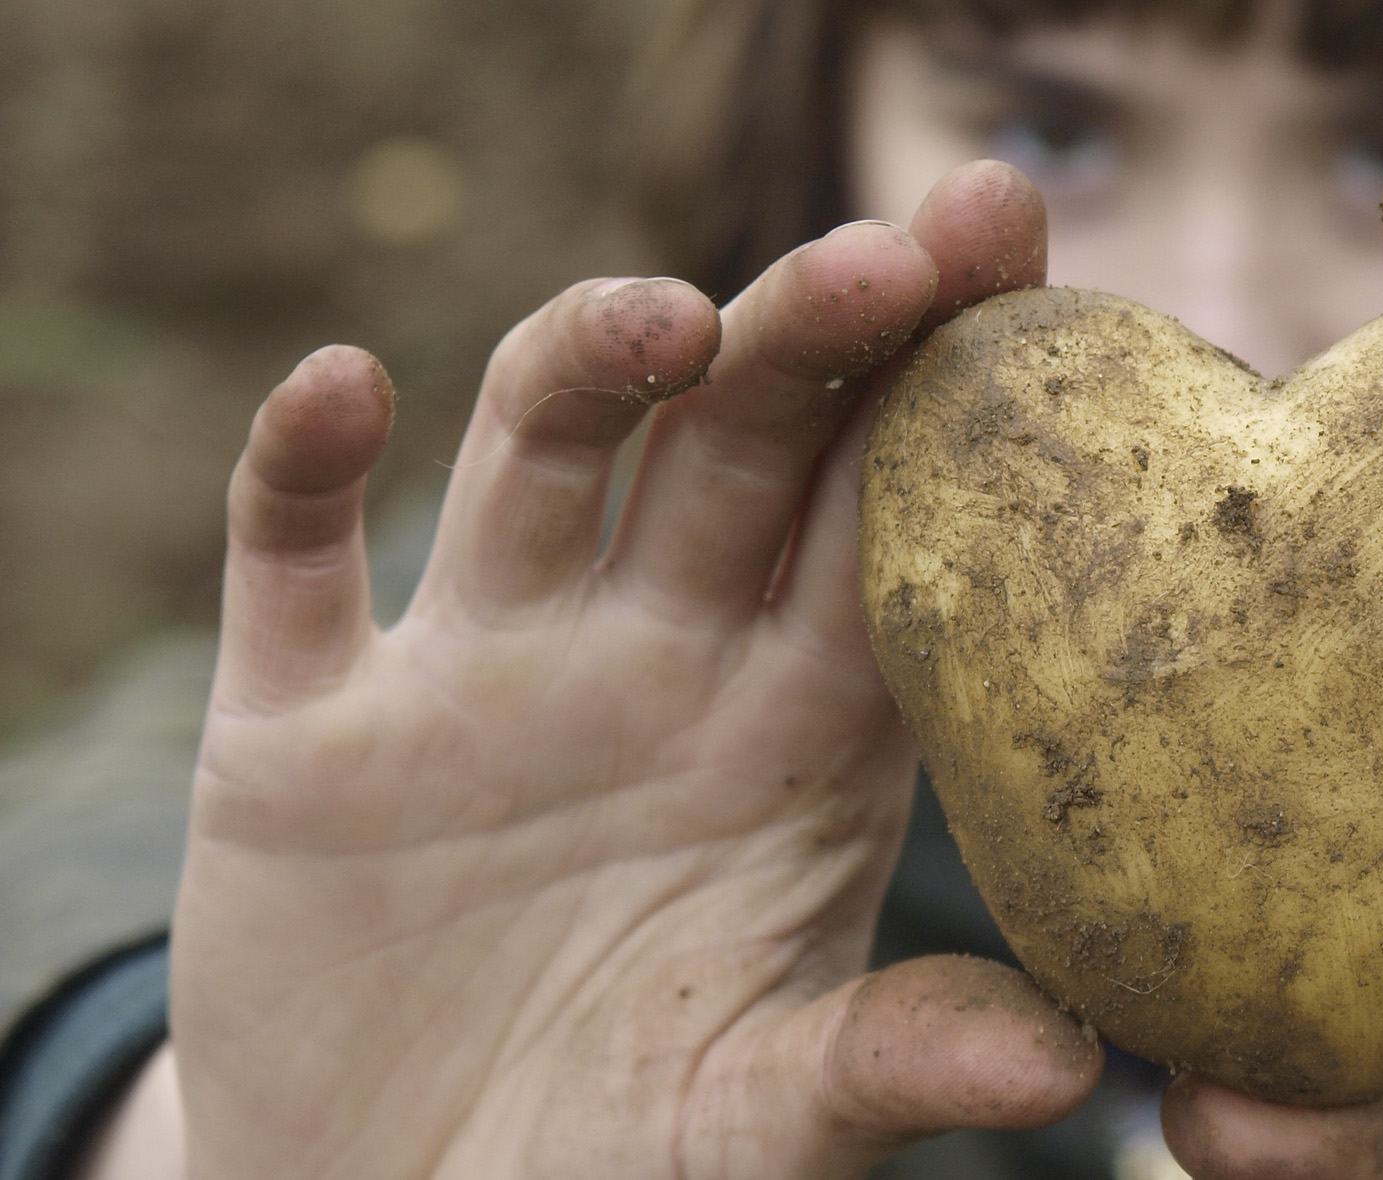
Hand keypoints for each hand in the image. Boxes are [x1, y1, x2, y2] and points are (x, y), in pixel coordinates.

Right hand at [169, 163, 1097, 1179]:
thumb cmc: (627, 1167)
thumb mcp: (764, 1122)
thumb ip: (891, 1061)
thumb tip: (1072, 1066)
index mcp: (798, 732)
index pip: (894, 523)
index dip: (958, 395)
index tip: (1027, 267)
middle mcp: (653, 665)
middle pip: (741, 447)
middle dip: (813, 337)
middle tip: (899, 248)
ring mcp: (480, 680)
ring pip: (542, 456)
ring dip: (593, 359)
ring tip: (671, 319)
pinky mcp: (306, 733)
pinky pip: (291, 561)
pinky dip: (302, 468)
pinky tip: (343, 390)